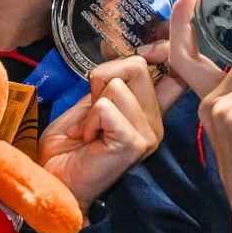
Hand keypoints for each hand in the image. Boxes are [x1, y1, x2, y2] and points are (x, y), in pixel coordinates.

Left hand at [38, 45, 181, 214]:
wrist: (55, 182)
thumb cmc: (68, 148)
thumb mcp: (91, 105)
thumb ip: (111, 84)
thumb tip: (126, 56)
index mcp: (148, 110)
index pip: (177, 70)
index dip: (163, 50)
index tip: (145, 50)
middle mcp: (155, 121)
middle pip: (137, 65)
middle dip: (104, 77)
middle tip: (93, 108)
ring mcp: (148, 133)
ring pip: (117, 85)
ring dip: (91, 105)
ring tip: (89, 130)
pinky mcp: (134, 143)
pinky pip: (106, 107)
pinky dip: (88, 120)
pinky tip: (88, 140)